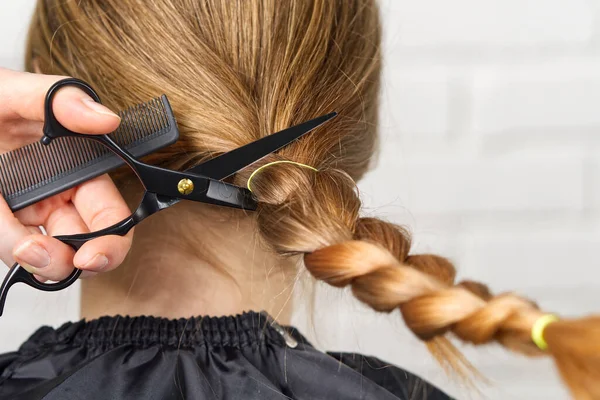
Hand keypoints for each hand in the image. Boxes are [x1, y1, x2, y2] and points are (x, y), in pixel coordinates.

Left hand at [0, 67, 132, 280]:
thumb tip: (106, 119)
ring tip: (28, 252)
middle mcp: (58, 193)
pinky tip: (15, 244)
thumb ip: (60, 100)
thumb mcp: (11, 93)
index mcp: (75, 163)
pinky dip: (16, 253)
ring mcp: (28, 212)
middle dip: (88, 259)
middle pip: (92, 242)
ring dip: (50, 263)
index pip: (111, 211)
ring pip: (54, 256)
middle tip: (77, 262)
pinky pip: (14, 248)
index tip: (94, 252)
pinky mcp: (1, 224)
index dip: (114, 236)